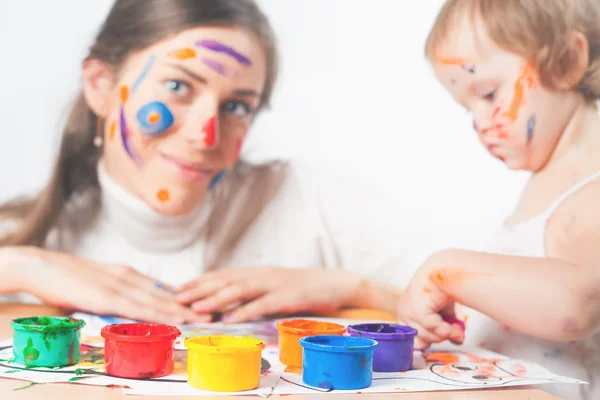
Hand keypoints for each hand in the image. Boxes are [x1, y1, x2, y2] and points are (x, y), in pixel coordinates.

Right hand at [8, 247, 207, 323]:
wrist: (40, 266)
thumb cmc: (66, 278)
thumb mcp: (98, 284)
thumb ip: (116, 293)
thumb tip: (130, 305)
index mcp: (127, 274)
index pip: (162, 288)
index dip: (186, 298)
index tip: (206, 304)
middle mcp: (129, 278)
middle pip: (167, 294)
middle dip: (194, 305)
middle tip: (219, 311)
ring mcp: (119, 286)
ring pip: (159, 301)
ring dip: (185, 311)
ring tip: (208, 317)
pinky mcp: (107, 296)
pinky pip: (139, 307)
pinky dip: (160, 314)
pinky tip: (176, 319)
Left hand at [177, 267, 361, 322]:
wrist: (335, 283)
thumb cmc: (303, 288)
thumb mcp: (274, 286)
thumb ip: (253, 292)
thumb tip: (227, 304)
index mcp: (258, 272)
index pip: (223, 274)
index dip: (200, 281)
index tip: (179, 289)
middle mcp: (263, 274)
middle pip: (226, 280)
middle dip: (200, 289)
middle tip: (179, 298)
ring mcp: (276, 284)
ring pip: (241, 290)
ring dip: (217, 299)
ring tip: (198, 308)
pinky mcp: (289, 296)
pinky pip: (263, 304)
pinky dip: (245, 311)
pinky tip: (230, 319)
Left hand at [396, 255, 464, 349]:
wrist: (442, 269)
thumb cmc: (441, 288)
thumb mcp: (444, 313)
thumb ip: (447, 328)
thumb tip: (457, 340)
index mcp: (405, 316)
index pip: (411, 341)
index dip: (428, 342)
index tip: (440, 339)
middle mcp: (403, 315)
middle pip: (421, 343)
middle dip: (439, 338)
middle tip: (452, 330)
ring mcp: (407, 313)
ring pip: (428, 337)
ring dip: (446, 334)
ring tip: (455, 327)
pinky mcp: (416, 310)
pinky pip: (434, 329)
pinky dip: (447, 330)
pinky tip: (454, 325)